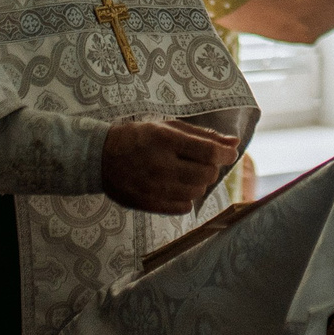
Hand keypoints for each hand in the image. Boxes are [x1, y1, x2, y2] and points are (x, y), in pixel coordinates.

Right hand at [101, 116, 241, 214]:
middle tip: (200, 162)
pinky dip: (185, 197)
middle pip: (207, 174)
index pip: (209, 152)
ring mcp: (153, 187)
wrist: (99, 158)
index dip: (225, 154)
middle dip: (211, 168)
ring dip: (198, 183)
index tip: (228, 153)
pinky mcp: (148, 204)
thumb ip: (203, 135)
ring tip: (184, 173)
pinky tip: (174, 186)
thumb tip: (234, 143)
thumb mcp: (168, 127)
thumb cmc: (138, 137)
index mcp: (165, 140)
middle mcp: (160, 165)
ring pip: (197, 192)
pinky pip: (183, 207)